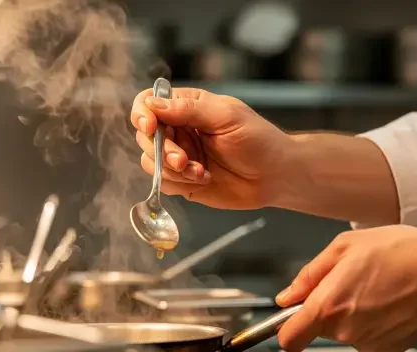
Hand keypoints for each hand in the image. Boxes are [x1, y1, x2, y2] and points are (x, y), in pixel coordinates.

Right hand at [130, 87, 292, 208]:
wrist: (274, 177)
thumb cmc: (258, 140)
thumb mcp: (227, 117)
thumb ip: (190, 109)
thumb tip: (152, 103)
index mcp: (187, 107)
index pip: (149, 103)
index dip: (143, 114)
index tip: (150, 127)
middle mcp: (180, 131)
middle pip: (145, 137)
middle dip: (161, 150)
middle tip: (183, 160)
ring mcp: (180, 157)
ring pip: (151, 162)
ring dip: (172, 170)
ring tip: (200, 172)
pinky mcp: (184, 182)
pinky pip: (164, 183)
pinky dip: (180, 183)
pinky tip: (203, 180)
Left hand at [275, 226, 416, 351]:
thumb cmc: (402, 253)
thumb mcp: (343, 247)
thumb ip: (308, 275)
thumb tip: (287, 295)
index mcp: (328, 305)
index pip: (288, 339)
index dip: (284, 330)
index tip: (287, 322)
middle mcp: (345, 330)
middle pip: (318, 329)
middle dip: (326, 309)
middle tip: (348, 283)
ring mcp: (368, 343)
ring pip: (344, 332)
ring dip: (351, 314)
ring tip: (373, 289)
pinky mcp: (388, 349)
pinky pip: (367, 338)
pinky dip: (371, 323)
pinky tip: (386, 302)